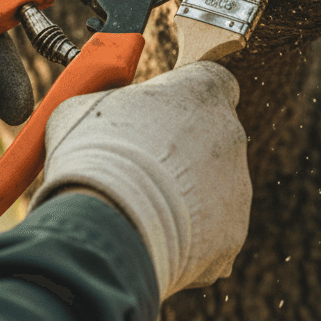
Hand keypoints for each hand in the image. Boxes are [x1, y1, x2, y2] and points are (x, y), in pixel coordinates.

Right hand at [31, 62, 250, 300]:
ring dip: (181, 196)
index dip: (185, 99)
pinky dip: (185, 238)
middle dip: (182, 152)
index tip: (160, 113)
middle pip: (212, 138)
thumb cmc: (94, 155)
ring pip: (212, 188)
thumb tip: (95, 111)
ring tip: (137, 208)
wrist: (110, 223)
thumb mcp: (83, 109)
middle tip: (141, 168)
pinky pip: (210, 233)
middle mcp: (230, 134)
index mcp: (202, 91)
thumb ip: (106, 102)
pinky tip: (150, 238)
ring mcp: (237, 187)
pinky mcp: (233, 235)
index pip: (212, 82)